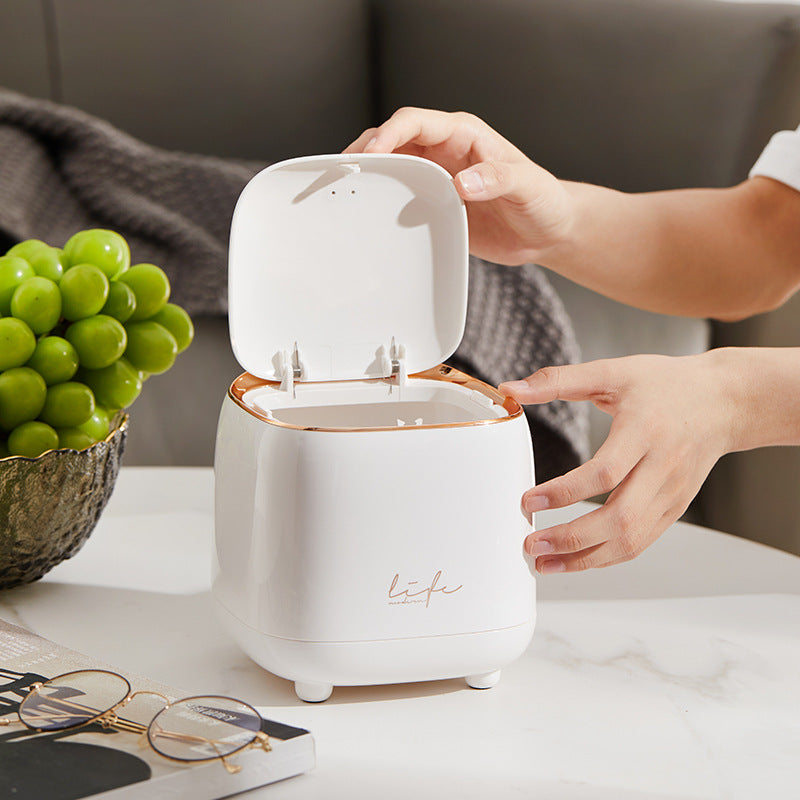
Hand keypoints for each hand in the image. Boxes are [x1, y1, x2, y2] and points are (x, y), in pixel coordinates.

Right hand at [344, 107, 574, 265]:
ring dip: (371, 175)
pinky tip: (369, 212)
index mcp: (465, 135)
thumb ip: (497, 179)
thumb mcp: (526, 186)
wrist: (548, 232)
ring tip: (347, 188)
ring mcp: (438, 179)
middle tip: (345, 170)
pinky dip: (383, 202)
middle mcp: (446, 153)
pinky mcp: (435, 205)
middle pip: (395, 141)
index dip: (390, 134)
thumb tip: (463, 181)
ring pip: (393, 167)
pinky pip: (401, 198)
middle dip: (367, 150)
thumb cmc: (544, 200)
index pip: (417, 122)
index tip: (374, 152)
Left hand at [499, 352, 737, 572]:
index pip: (605, 473)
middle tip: (532, 544)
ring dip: (585, 559)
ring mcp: (672, 493)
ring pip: (631, 540)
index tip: (529, 502)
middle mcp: (663, 467)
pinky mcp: (675, 508)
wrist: (723, 401)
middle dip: (571, 538)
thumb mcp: (612, 371)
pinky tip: (577, 558)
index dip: (565, 493)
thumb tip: (512, 390)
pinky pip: (641, 541)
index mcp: (645, 431)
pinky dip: (607, 556)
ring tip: (545, 563)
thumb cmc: (666, 383)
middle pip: (619, 519)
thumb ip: (558, 380)